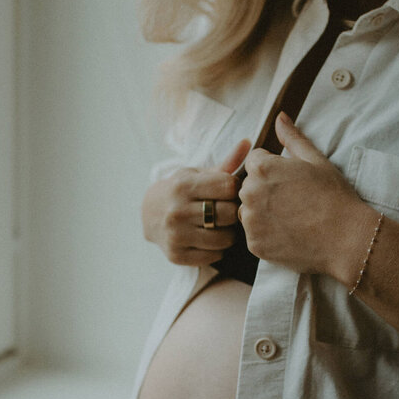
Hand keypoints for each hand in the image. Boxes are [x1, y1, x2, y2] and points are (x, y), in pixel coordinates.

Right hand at [142, 138, 250, 265]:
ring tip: (220, 225)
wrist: (150, 215)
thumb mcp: (199, 174)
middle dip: (233, 212)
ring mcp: (175, 235)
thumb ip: (226, 163)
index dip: (235, 189)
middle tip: (227, 210)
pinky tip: (209, 238)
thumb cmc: (183, 191)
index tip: (229, 191)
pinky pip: (215, 255)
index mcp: (183, 185)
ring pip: (225, 238)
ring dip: (228, 232)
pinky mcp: (176, 255)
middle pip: (229, 214)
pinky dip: (217, 249)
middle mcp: (177, 211)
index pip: (229, 187)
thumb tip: (248, 142)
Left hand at [238, 113, 372, 277]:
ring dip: (264, 213)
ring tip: (293, 218)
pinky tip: (290, 234)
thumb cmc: (334, 197)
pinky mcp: (254, 244)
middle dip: (266, 191)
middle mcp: (250, 193)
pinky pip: (255, 235)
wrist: (346, 238)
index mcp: (262, 168)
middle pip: (249, 186)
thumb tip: (280, 117)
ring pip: (249, 211)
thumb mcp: (316, 160)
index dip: (275, 169)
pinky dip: (268, 235)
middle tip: (295, 201)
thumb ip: (292, 137)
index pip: (255, 161)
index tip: (293, 182)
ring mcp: (251, 221)